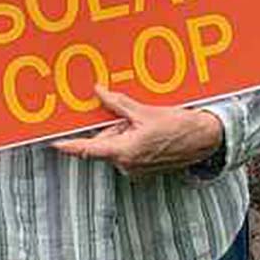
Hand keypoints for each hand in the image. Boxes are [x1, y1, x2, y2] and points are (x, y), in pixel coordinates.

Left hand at [51, 86, 223, 176]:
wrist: (205, 139)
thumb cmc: (178, 127)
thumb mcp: (144, 112)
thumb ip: (117, 104)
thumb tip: (99, 91)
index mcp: (124, 152)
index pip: (89, 150)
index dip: (70, 146)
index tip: (54, 143)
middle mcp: (127, 165)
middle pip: (105, 143)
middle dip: (109, 127)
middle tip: (125, 114)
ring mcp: (136, 168)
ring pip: (117, 145)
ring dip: (123, 131)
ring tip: (143, 120)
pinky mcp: (144, 167)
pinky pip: (128, 150)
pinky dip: (131, 137)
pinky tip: (146, 128)